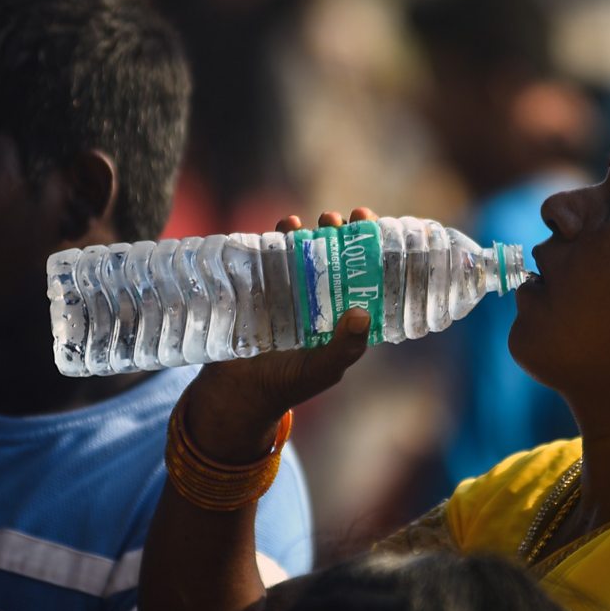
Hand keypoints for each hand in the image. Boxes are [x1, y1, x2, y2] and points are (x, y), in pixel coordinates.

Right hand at [181, 208, 378, 462]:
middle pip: (333, 256)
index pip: (361, 275)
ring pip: (304, 251)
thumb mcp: (323, 368)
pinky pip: (271, 257)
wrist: (238, 392)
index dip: (368, 249)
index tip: (371, 226)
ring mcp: (289, 291)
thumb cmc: (288, 384)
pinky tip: (284, 225)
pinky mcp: (260, 289)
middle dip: (338, 232)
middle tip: (336, 218)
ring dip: (309, 230)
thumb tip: (361, 313)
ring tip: (314, 220)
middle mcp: (319, 299)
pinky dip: (278, 237)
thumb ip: (345, 347)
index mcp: (341, 315)